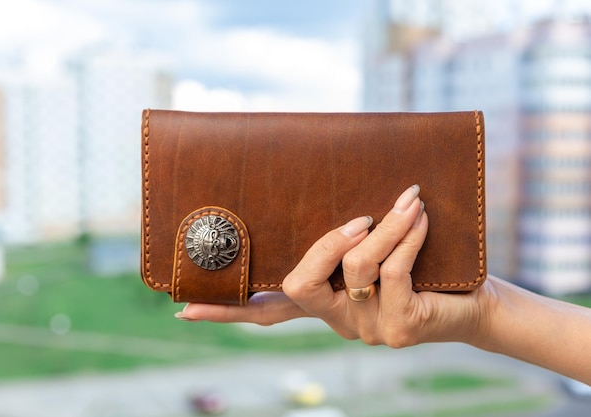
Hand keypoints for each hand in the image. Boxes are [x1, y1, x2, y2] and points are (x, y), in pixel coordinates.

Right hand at [180, 185, 489, 347]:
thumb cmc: (425, 267)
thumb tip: (338, 188)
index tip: (183, 310)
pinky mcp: (401, 327)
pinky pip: (393, 270)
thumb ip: (350, 231)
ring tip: (407, 201)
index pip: (265, 314)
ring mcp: (367, 329)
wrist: (477, 302)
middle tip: (357, 220)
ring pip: (354, 270)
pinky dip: (408, 235)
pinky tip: (421, 215)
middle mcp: (338, 321)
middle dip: (325, 245)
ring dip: (383, 229)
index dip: (227, 311)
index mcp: (324, 304)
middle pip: (298, 287)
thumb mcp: (377, 245)